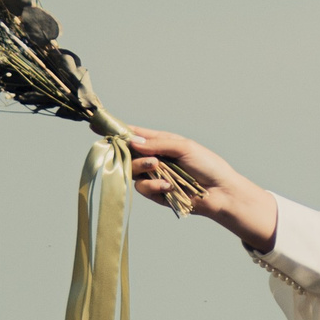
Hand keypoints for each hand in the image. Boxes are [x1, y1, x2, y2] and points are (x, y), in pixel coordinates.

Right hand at [128, 128, 278, 249]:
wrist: (222, 192)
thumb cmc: (208, 166)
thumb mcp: (184, 147)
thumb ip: (158, 143)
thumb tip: (132, 141)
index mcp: (162, 143)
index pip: (136, 135)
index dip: (118, 131)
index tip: (97, 125)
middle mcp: (156, 159)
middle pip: (128, 154)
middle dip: (128, 152)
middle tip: (135, 152)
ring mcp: (155, 177)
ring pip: (132, 171)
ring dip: (142, 167)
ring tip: (157, 167)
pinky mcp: (158, 194)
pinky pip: (143, 188)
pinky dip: (153, 186)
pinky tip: (168, 186)